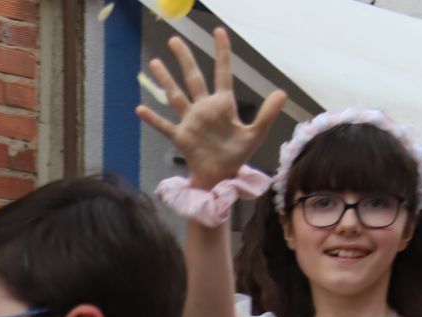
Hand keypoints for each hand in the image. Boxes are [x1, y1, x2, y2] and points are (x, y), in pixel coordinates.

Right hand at [135, 29, 286, 191]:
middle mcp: (204, 109)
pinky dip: (153, 119)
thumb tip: (282, 92)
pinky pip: (165, 126)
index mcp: (223, 105)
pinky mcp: (181, 138)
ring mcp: (190, 122)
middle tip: (174, 39)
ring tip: (154, 63)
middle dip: (184, 58)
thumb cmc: (237, 156)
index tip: (218, 32)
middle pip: (193, 78)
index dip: (221, 52)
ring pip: (175, 96)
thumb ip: (267, 114)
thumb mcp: (256, 134)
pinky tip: (140, 109)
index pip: (222, 72)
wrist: (221, 178)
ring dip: (165, 80)